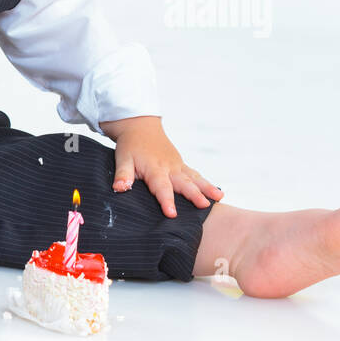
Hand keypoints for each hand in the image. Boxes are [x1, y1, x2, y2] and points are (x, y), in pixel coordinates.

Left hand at [105, 117, 223, 216]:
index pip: (161, 187)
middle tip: (205, 206)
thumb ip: (122, 175)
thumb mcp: (122, 158)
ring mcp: (177, 164)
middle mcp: (169, 167)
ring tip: (219, 197)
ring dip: (207, 187)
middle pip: (183, 182)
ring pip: (194, 177)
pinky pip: (195, 174)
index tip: (172, 214)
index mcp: (154, 168)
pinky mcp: (181, 164)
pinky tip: (216, 193)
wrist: (139, 126)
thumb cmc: (130, 145)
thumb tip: (120, 188)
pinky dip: (206, 182)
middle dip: (194, 194)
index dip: (166, 201)